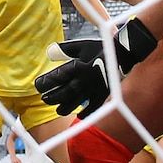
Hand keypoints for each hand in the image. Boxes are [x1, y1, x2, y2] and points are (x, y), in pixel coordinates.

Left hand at [34, 19, 158, 116]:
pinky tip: (79, 116)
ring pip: (74, 103)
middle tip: (45, 98)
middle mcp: (82, 80)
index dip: (45, 82)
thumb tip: (49, 51)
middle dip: (52, 97)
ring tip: (58, 109)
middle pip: (62, 93)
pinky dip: (84, 113)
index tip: (38, 85)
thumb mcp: (82, 46)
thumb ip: (64, 49)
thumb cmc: (101, 49)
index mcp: (76, 67)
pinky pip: (92, 108)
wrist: (123, 55)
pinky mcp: (103, 96)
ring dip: (64, 107)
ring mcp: (92, 89)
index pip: (56, 77)